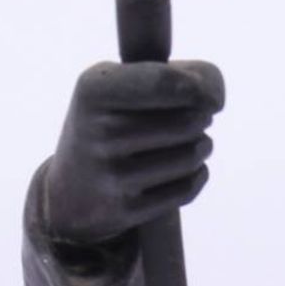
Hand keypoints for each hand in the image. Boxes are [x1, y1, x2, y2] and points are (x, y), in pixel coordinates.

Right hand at [42, 59, 224, 246]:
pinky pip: (187, 188)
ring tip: (194, 141)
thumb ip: (175, 75)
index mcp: (94, 90)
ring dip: (203, 145)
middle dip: (203, 118)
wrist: (71, 189)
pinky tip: (191, 168)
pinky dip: (199, 174)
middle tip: (197, 117)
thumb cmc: (111, 120)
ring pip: (191, 155)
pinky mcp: (126, 210)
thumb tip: (214, 98)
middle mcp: (99, 132)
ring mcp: (111, 175)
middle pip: (189, 121)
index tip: (211, 96)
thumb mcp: (120, 83)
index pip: (165, 82)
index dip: (201, 87)